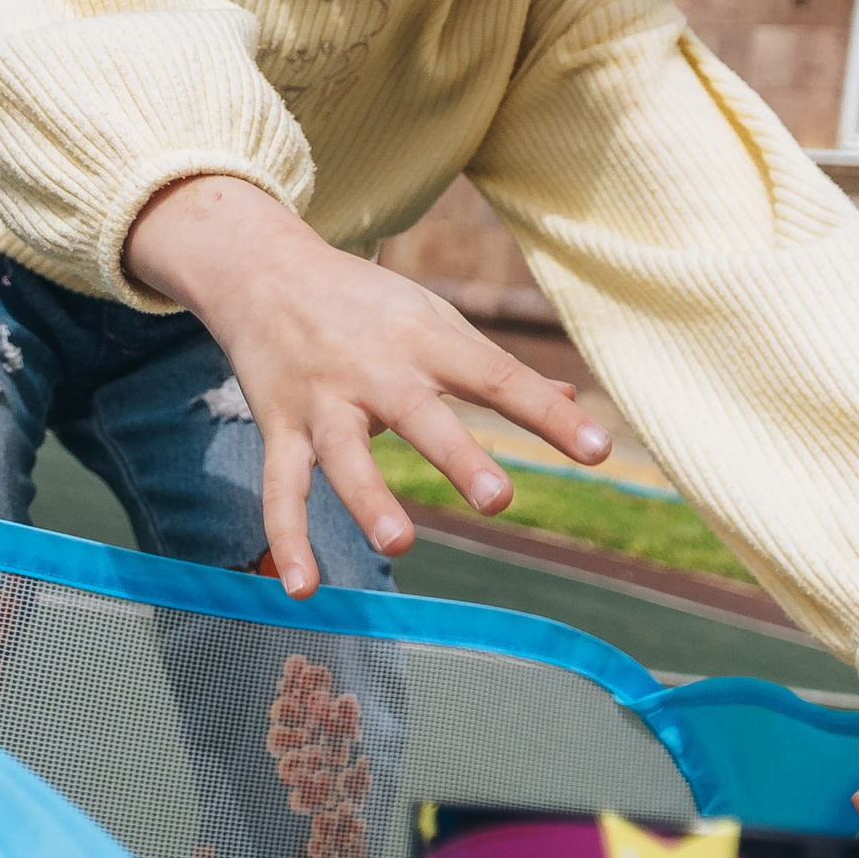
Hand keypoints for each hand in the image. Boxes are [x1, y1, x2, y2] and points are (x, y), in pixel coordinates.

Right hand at [124, 175, 609, 597]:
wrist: (260, 269)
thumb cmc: (365, 301)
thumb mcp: (433, 316)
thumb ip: (495, 366)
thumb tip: (572, 399)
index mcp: (425, 340)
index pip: (496, 376)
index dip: (547, 414)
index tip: (598, 449)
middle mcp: (375, 370)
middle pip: (419, 414)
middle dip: (457, 457)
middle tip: (498, 499)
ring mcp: (323, 401)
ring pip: (343, 454)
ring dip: (368, 499)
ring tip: (399, 543)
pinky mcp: (280, 426)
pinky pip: (281, 487)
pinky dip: (287, 536)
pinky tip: (301, 587)